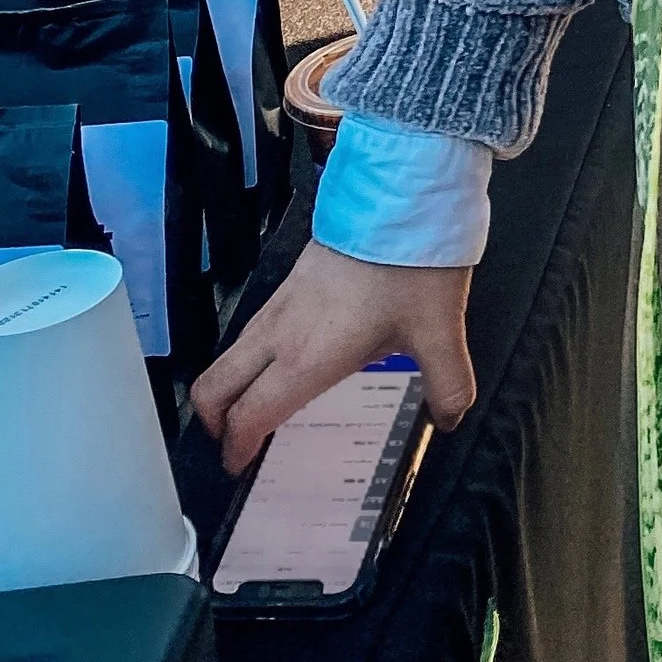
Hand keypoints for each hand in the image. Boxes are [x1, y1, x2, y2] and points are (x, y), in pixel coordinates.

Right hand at [193, 239, 475, 474]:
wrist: (402, 193)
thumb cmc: (412, 264)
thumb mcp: (440, 332)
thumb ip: (448, 384)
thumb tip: (449, 420)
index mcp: (307, 358)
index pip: (249, 416)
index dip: (234, 448)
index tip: (237, 468)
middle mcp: (281, 333)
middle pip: (214, 386)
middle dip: (212, 422)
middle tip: (233, 443)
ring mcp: (280, 303)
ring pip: (230, 356)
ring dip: (229, 388)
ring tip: (256, 409)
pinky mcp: (289, 280)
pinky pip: (251, 330)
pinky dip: (248, 358)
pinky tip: (284, 361)